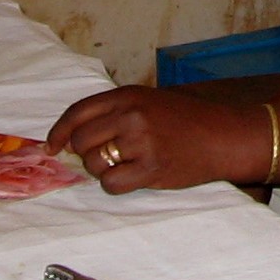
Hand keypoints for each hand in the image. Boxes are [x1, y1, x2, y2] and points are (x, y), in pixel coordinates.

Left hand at [46, 85, 265, 193]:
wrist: (227, 135)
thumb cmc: (190, 119)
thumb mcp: (152, 101)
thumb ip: (116, 112)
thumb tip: (72, 136)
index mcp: (130, 95)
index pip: (78, 112)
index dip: (60, 131)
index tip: (53, 145)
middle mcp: (132, 115)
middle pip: (82, 141)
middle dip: (87, 154)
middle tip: (106, 157)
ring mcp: (141, 142)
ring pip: (94, 165)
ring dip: (104, 170)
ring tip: (129, 164)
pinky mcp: (151, 168)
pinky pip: (112, 184)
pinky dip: (118, 184)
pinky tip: (137, 176)